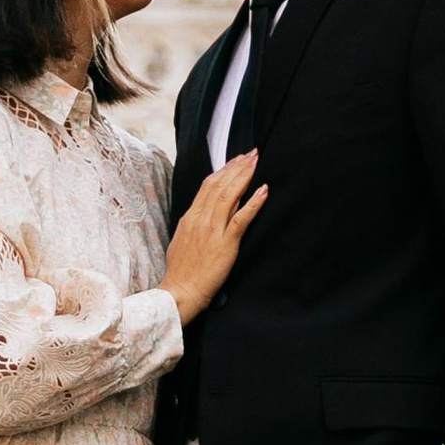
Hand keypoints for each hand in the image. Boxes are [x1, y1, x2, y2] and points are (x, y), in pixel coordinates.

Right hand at [160, 151, 266, 323]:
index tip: (235, 160)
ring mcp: (213, 229)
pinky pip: (241, 218)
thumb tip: (200, 212)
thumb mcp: (182, 240)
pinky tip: (263, 190)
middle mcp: (201, 219)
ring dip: (244, 177)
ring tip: (256, 163)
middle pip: (220, 185)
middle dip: (236, 167)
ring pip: (229, 195)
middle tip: (250, 154)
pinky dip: (253, 202)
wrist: (181, 290)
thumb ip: (192, 224)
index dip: (223, 170)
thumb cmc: (181, 270)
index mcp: (190, 217)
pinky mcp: (226, 243)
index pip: (207, 185)